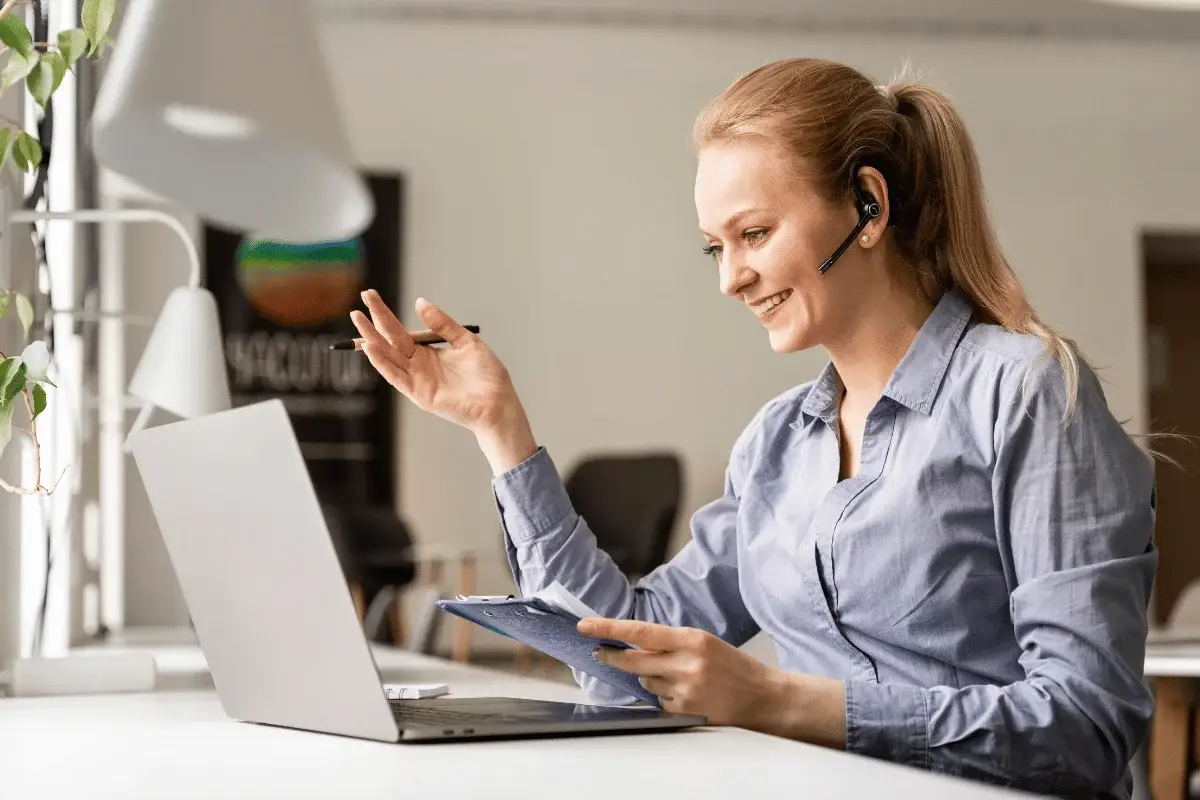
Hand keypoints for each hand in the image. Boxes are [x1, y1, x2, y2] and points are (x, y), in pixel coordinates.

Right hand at [351, 290, 528, 437]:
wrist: (499, 402)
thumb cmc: (487, 376)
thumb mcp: (466, 341)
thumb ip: (442, 324)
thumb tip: (419, 302)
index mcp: (428, 353)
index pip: (399, 330)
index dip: (384, 314)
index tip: (370, 295)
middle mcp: (418, 366)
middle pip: (390, 341)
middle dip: (374, 321)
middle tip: (361, 299)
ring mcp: (417, 380)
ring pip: (388, 357)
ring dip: (372, 339)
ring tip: (359, 319)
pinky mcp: (420, 395)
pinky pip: (397, 377)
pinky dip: (383, 363)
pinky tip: (371, 348)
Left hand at [578, 618, 785, 728]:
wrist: (763, 697)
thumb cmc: (734, 666)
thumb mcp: (704, 642)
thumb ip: (672, 642)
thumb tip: (635, 643)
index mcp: (691, 639)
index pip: (640, 631)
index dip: (608, 628)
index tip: (585, 625)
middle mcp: (685, 663)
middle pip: (633, 660)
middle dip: (612, 656)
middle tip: (600, 652)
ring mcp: (684, 690)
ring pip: (646, 681)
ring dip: (651, 678)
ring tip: (678, 677)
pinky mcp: (684, 710)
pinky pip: (659, 701)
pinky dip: (664, 696)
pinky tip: (686, 693)